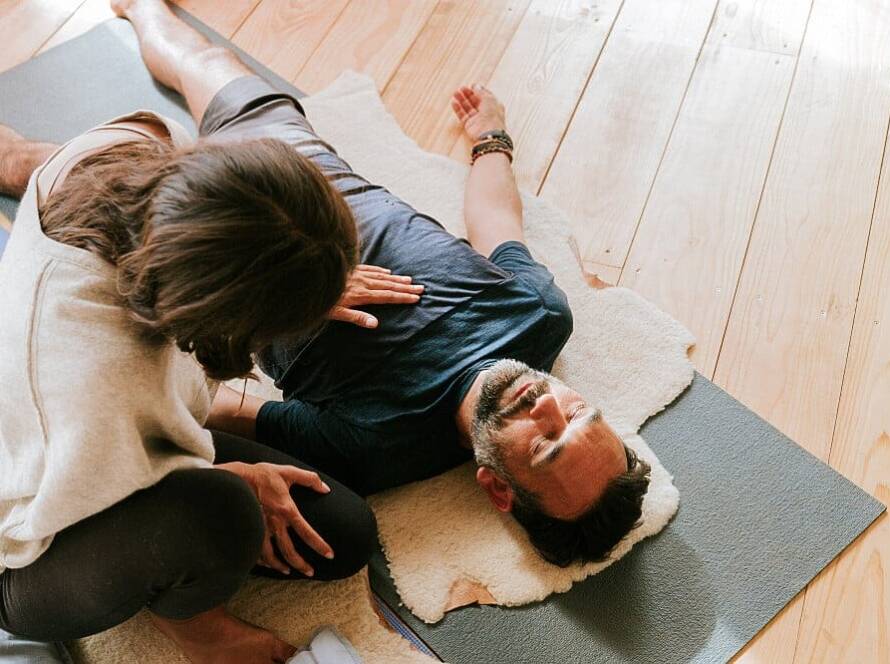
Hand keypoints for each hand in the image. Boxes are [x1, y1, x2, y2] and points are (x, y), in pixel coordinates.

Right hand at [217, 462, 332, 575]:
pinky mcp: (249, 529)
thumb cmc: (262, 474)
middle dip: (301, 564)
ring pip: (270, 556)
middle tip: (310, 572)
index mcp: (286, 509)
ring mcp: (260, 528)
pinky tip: (268, 563)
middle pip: (289, 551)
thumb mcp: (288, 472)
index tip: (329, 555)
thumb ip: (310, 479)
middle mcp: (274, 523)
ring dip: (280, 566)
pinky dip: (262, 560)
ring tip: (288, 571)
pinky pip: (255, 551)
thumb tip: (326, 489)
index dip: (319, 545)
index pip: (307, 532)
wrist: (235, 477)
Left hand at [328, 264, 422, 327]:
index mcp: (361, 294)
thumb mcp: (336, 313)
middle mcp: (362, 282)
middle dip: (406, 288)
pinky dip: (381, 271)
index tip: (416, 298)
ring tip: (410, 280)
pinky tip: (387, 271)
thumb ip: (356, 317)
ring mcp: (357, 274)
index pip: (387, 296)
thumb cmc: (320, 300)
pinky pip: (370, 269)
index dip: (402, 297)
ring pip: (381, 276)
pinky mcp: (350, 269)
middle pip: (388, 285)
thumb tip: (375, 324)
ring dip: (397, 279)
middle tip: (421, 288)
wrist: (307, 278)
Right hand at [451, 84, 506, 140]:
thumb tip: (475, 86)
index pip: (485, 96)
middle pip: (475, 101)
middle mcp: (486, 112)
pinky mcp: (470, 125)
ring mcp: (477, 119)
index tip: (472, 85)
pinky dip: (458, 109)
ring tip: (455, 93)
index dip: (478, 90)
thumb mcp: (489, 99)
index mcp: (494, 105)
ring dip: (461, 100)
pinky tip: (454, 103)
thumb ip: (481, 92)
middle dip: (468, 94)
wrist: (489, 135)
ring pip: (468, 107)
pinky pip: (463, 115)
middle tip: (461, 88)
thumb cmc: (492, 118)